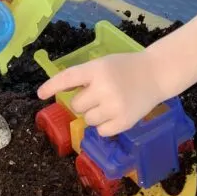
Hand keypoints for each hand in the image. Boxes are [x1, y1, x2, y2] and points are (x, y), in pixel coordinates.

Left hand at [37, 51, 161, 135]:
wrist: (156, 75)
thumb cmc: (126, 68)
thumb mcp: (103, 64)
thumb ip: (84, 76)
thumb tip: (60, 91)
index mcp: (97, 69)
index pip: (67, 78)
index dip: (52, 86)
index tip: (40, 94)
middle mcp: (104, 87)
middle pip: (76, 104)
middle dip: (84, 101)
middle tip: (99, 94)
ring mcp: (114, 106)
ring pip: (88, 119)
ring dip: (94, 114)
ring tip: (111, 103)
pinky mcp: (124, 122)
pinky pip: (101, 131)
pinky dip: (105, 126)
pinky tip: (116, 114)